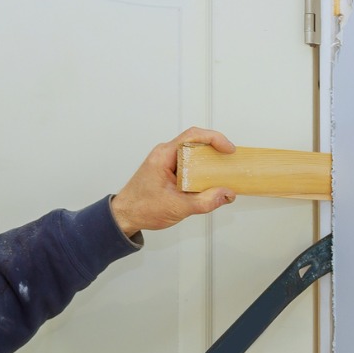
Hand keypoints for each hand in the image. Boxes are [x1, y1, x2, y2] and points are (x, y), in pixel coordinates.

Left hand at [109, 127, 235, 235]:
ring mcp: (165, 161)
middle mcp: (164, 154)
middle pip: (195, 142)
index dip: (214, 138)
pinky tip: (209, 181)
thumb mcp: (178, 207)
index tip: (228, 149)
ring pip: (192, 153)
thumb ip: (206, 201)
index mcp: (164, 156)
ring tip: (222, 172)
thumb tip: (227, 194)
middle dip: (214, 150)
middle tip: (228, 161)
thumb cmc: (142, 208)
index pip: (193, 136)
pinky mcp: (168, 170)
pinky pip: (188, 163)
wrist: (125, 216)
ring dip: (208, 161)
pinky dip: (200, 169)